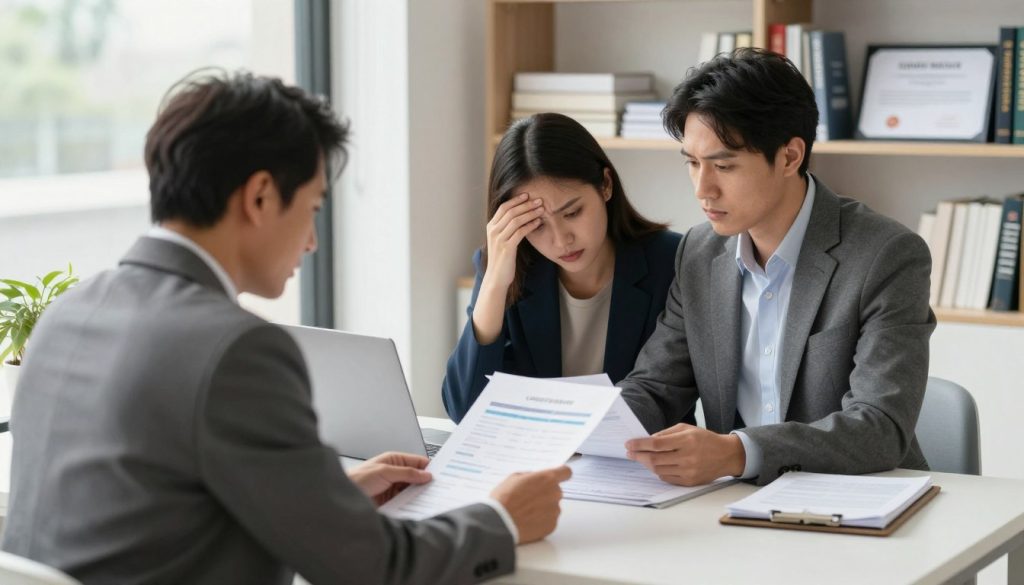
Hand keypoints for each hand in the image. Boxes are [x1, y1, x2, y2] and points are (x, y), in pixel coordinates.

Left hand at [347, 451, 431, 505]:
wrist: (343, 499)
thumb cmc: (358, 479)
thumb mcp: (385, 472)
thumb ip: (407, 473)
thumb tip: (426, 474)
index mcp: (394, 460)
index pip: (418, 462)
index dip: (429, 467)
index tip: (442, 475)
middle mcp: (395, 473)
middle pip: (417, 477)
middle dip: (427, 482)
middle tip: (439, 489)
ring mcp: (394, 488)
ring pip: (413, 491)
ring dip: (420, 495)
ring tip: (431, 499)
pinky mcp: (392, 501)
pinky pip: (407, 502)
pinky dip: (413, 504)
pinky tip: (419, 507)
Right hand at [483, 193, 544, 289]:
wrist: (496, 278)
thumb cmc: (502, 259)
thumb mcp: (501, 241)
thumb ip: (507, 228)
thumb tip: (520, 216)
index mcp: (491, 227)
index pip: (503, 207)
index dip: (516, 200)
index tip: (528, 195)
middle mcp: (493, 231)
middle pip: (510, 211)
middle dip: (526, 204)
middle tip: (539, 200)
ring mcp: (499, 239)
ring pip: (516, 220)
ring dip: (530, 213)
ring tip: (542, 209)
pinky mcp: (507, 248)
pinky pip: (520, 232)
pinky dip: (530, 225)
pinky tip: (538, 222)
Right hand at [490, 465, 571, 543]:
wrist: (499, 523)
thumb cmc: (505, 499)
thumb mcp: (514, 478)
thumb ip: (531, 476)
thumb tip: (536, 478)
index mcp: (547, 479)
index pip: (566, 472)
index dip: (561, 474)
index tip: (558, 477)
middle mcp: (555, 494)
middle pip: (556, 490)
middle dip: (546, 493)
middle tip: (531, 498)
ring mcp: (555, 511)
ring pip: (553, 506)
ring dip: (544, 507)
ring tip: (527, 511)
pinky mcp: (552, 525)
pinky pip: (550, 519)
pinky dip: (542, 520)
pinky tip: (528, 520)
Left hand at [625, 424, 745, 485]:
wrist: (726, 455)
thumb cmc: (705, 439)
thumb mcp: (687, 429)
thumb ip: (666, 434)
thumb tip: (648, 440)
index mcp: (686, 440)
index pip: (656, 444)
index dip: (639, 444)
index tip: (629, 444)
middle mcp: (687, 457)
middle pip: (654, 459)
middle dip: (638, 456)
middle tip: (630, 452)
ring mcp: (688, 471)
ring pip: (658, 470)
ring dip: (646, 464)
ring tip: (642, 458)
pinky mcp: (690, 482)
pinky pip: (666, 478)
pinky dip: (658, 471)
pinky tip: (656, 465)